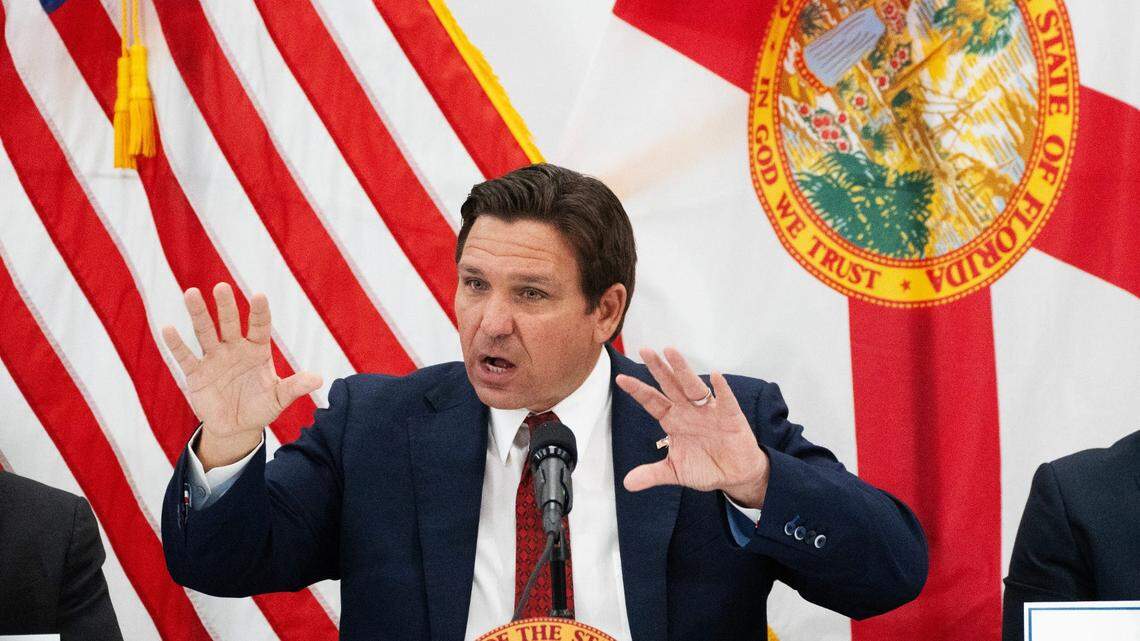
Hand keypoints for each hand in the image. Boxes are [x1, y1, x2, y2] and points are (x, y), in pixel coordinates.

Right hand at [161, 283, 320, 468]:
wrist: (236, 428)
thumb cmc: (260, 407)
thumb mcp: (279, 398)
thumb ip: (295, 387)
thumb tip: (319, 379)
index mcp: (257, 350)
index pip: (259, 326)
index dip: (259, 312)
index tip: (259, 295)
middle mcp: (234, 348)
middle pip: (229, 323)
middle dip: (226, 306)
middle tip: (221, 286)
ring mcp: (214, 359)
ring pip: (205, 332)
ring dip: (198, 314)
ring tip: (190, 293)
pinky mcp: (196, 374)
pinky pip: (185, 357)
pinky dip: (177, 344)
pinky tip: (168, 328)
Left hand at [617, 347, 769, 507]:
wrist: (735, 476)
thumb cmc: (705, 467)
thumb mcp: (675, 472)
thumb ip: (652, 474)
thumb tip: (627, 483)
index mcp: (673, 421)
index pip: (652, 402)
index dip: (638, 390)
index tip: (621, 379)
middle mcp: (688, 411)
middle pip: (670, 386)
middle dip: (658, 369)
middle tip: (645, 351)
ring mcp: (709, 411)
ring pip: (693, 386)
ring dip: (682, 370)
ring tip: (671, 352)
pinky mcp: (730, 416)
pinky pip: (725, 400)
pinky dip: (721, 389)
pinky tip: (715, 376)